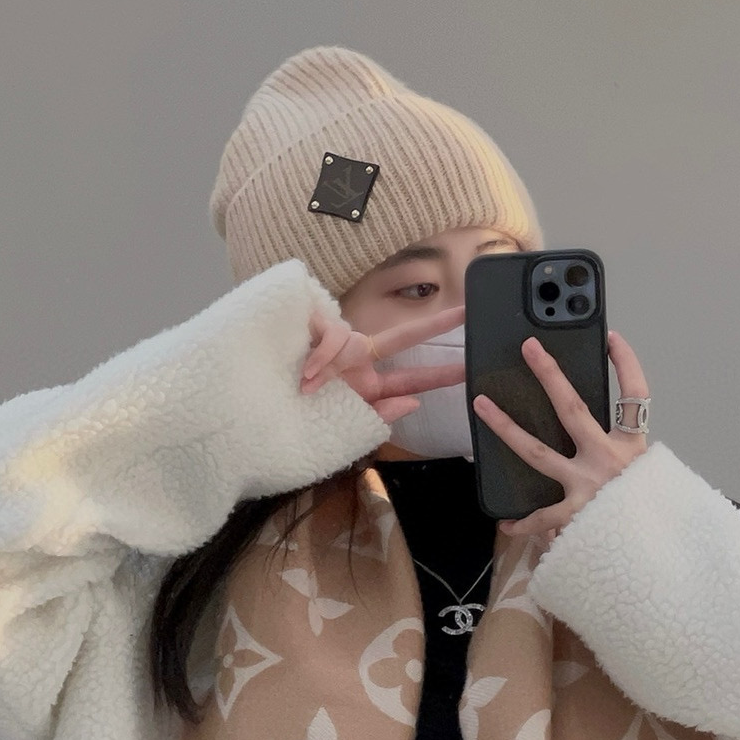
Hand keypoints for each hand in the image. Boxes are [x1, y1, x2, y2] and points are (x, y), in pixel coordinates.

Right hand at [300, 303, 465, 426]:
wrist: (267, 416)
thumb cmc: (304, 423)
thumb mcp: (345, 427)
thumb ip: (381, 414)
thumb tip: (415, 400)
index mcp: (370, 386)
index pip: (413, 378)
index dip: (441, 374)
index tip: (472, 367)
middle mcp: (360, 360)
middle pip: (404, 336)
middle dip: (434, 324)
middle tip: (466, 312)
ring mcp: (339, 345)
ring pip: (352, 338)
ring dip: (329, 364)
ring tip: (309, 388)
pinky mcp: (314, 330)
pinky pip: (330, 336)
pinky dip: (320, 358)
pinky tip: (306, 376)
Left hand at [471, 330, 649, 550]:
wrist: (657, 561)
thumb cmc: (654, 519)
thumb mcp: (655, 482)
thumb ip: (633, 464)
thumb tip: (611, 449)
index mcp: (634, 449)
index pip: (635, 394)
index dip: (626, 363)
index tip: (612, 337)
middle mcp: (608, 460)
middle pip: (573, 409)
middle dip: (550, 375)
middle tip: (529, 349)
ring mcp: (587, 487)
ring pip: (538, 452)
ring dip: (507, 427)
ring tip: (483, 406)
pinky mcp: (574, 517)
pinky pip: (541, 519)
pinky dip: (524, 525)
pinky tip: (506, 524)